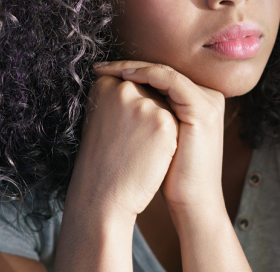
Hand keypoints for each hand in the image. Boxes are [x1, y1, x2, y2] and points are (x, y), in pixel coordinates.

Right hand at [69, 72, 178, 218]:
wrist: (104, 197)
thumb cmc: (102, 160)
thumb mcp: (104, 119)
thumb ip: (122, 98)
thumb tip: (146, 86)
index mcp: (104, 85)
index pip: (132, 82)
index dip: (133, 106)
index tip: (126, 125)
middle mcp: (124, 88)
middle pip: (151, 91)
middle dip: (148, 114)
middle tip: (132, 141)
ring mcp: (145, 104)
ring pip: (166, 106)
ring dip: (160, 126)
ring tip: (139, 150)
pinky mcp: (164, 122)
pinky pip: (176, 122)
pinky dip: (169, 138)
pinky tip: (153, 155)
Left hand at [93, 61, 228, 214]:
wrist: (192, 201)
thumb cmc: (170, 174)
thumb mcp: (159, 136)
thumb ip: (148, 112)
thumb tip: (113, 95)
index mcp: (200, 99)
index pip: (162, 75)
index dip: (131, 71)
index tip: (102, 72)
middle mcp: (209, 95)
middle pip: (163, 69)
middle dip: (127, 66)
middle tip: (99, 66)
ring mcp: (208, 100)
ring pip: (164, 70)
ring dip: (132, 67)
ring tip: (106, 69)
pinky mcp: (202, 109)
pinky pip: (170, 80)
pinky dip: (144, 75)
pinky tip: (123, 78)